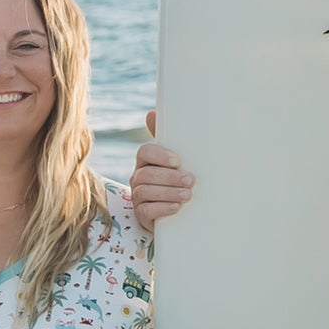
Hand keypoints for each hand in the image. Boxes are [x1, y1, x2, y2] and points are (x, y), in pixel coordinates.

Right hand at [130, 115, 194, 229]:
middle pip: (147, 173)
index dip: (160, 156)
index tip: (178, 161)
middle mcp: (138, 177)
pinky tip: (176, 208)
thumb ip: (171, 139)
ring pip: (145, 191)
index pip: (145, 152)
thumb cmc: (179, 181)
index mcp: (146, 161)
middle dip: (170, 177)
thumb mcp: (178, 162)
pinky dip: (162, 208)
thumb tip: (152, 113)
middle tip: (190, 180)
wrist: (181, 213)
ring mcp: (137, 196)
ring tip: (187, 195)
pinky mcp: (141, 215)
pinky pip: (146, 210)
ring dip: (168, 192)